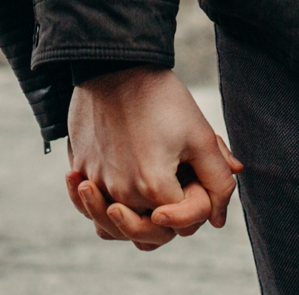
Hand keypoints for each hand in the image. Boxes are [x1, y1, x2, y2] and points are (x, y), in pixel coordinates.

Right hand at [63, 67, 242, 250]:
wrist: (115, 64)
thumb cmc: (161, 97)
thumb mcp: (201, 135)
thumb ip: (218, 179)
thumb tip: (219, 218)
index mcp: (154, 187)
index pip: (183, 222)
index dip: (199, 205)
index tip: (197, 177)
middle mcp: (120, 193)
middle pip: (149, 233)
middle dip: (170, 220)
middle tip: (176, 193)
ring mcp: (95, 182)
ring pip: (113, 226)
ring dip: (131, 222)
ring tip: (143, 206)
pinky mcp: (79, 167)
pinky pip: (88, 205)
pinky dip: (99, 208)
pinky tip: (108, 195)